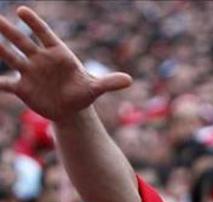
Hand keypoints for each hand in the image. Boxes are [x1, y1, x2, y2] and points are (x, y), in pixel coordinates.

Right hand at [0, 6, 131, 121]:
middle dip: (9, 30)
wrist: (71, 109)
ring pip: (11, 57)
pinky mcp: (22, 88)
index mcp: (58, 53)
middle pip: (23, 41)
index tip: (21, 10)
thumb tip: (129, 80)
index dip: (33, 23)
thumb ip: (109, 83)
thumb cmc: (83, 93)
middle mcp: (40, 59)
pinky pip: (7, 84)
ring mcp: (29, 71)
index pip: (44, 34)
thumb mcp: (96, 88)